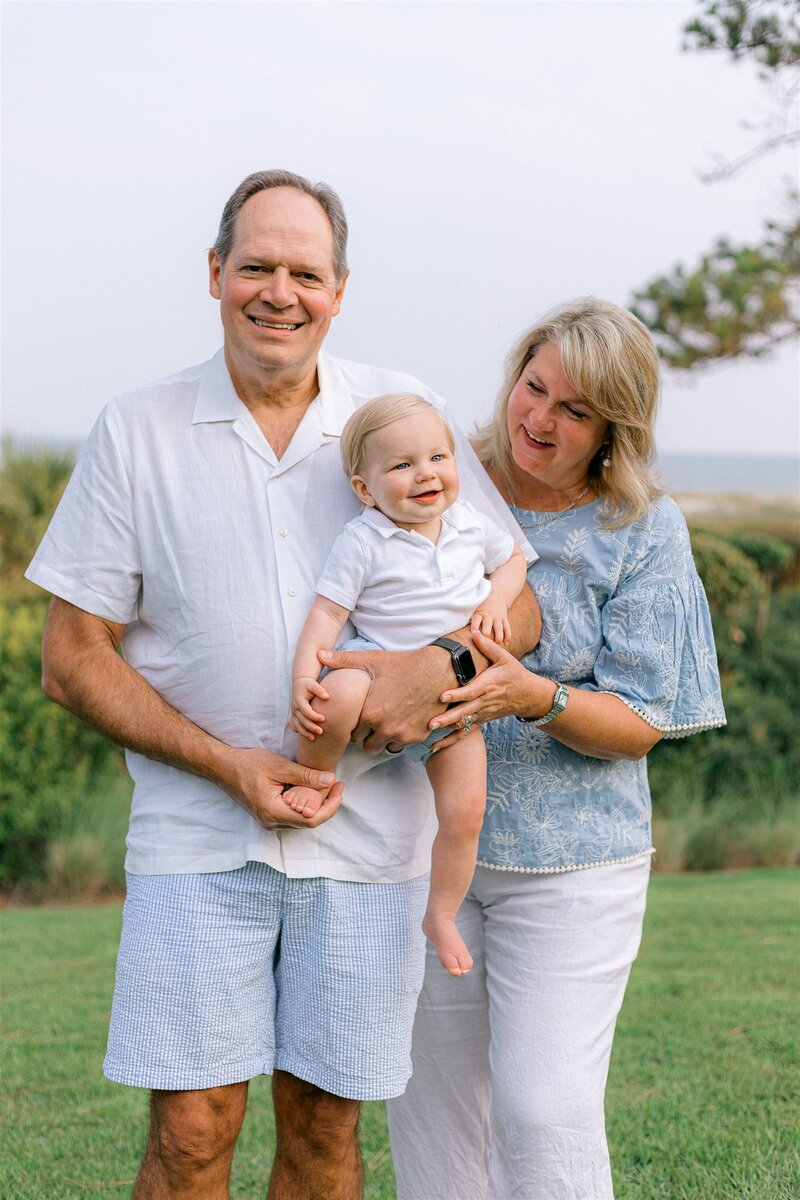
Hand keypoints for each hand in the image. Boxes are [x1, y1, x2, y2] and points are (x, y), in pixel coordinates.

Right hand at [219, 746, 343, 828]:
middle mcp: (271, 822)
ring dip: (316, 805)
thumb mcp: (279, 766)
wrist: (222, 767)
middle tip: (337, 784)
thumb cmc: (247, 764)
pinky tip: (310, 789)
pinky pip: (292, 815)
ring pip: (301, 820)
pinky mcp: (268, 815)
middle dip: (327, 804)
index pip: (311, 819)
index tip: (339, 787)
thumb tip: (330, 780)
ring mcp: (268, 821)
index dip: (330, 806)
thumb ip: (305, 775)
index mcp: (273, 812)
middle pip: (308, 821)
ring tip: (327, 785)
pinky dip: (305, 804)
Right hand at [290, 675, 329, 740]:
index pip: (306, 711)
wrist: (299, 684)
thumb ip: (319, 690)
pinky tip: (306, 736)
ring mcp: (293, 712)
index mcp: (299, 700)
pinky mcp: (293, 715)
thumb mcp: (313, 684)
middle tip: (321, 731)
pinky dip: (298, 731)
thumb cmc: (308, 685)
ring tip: (313, 738)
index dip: (314, 716)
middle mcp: (294, 708)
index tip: (323, 719)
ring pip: (297, 725)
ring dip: (304, 732)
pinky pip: (293, 725)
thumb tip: (327, 697)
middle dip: (311, 727)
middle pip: (302, 720)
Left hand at [319, 645, 448, 752]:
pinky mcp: (418, 737)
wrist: (438, 670)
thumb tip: (319, 655)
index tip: (361, 718)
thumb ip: (343, 661)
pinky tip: (403, 721)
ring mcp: (403, 735)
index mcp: (369, 713)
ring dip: (384, 739)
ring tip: (388, 722)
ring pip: (385, 748)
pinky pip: (403, 745)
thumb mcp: (372, 660)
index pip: (353, 734)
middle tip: (374, 723)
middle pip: (367, 747)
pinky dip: (401, 737)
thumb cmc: (404, 664)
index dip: (356, 727)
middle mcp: (385, 729)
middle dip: (368, 736)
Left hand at [429, 629, 546, 730]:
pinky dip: (451, 741)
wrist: (528, 696)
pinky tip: (435, 746)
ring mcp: (483, 713)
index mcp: (489, 685)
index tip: (443, 696)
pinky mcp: (482, 720)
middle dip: (447, 718)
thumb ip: (488, 646)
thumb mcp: (505, 658)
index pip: (471, 691)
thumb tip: (474, 632)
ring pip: (464, 724)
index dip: (457, 695)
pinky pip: (466, 732)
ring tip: (429, 735)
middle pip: (465, 711)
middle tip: (431, 723)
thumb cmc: (514, 673)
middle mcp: (485, 701)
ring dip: (447, 731)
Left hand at [470, 596, 511, 644]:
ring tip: (498, 644)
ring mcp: (497, 617)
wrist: (496, 598)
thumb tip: (461, 633)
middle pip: (488, 624)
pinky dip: (507, 635)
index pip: (476, 619)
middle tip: (486, 641)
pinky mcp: (505, 619)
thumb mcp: (475, 611)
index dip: (474, 625)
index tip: (473, 632)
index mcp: (479, 614)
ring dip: (499, 636)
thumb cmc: (482, 609)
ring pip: (499, 627)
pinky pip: (507, 627)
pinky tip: (506, 643)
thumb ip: (471, 621)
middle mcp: (489, 615)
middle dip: (487, 632)